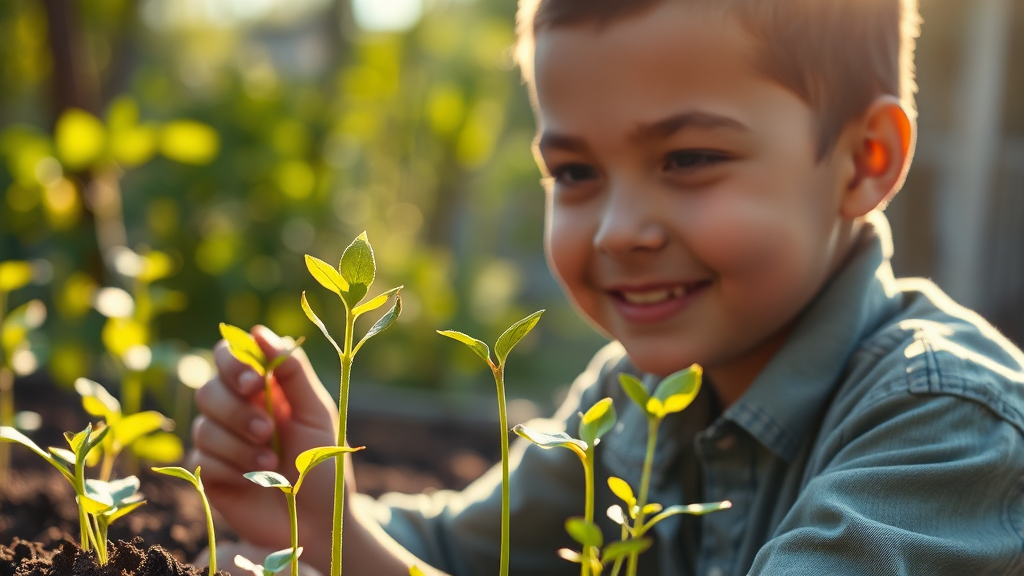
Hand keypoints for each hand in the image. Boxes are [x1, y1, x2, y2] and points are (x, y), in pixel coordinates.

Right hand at [188, 325, 338, 569]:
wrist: (318, 521)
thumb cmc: (324, 465)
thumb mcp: (317, 414)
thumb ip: (292, 372)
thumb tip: (259, 331)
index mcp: (264, 388)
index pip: (227, 355)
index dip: (233, 364)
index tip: (255, 385)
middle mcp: (237, 409)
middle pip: (208, 389)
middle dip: (236, 411)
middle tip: (267, 431)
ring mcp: (220, 441)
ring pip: (202, 426)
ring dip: (238, 444)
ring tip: (271, 462)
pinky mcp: (208, 473)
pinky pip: (200, 459)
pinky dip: (230, 468)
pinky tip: (257, 480)